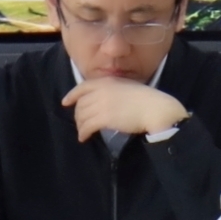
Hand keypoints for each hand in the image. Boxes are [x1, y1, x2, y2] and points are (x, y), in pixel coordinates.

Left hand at [62, 77, 187, 142]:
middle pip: (81, 104)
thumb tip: (102, 101)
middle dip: (78, 115)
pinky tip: (84, 138)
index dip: (72, 95)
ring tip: (82, 132)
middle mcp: (101, 91)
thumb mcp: (126, 87)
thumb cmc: (146, 99)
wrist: (155, 108)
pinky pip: (87, 126)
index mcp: (107, 81)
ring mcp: (102, 104)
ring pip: (82, 115)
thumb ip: (112, 91)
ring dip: (80, 125)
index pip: (83, 86)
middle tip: (80, 123)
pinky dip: (83, 133)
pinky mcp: (104, 118)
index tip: (65, 102)